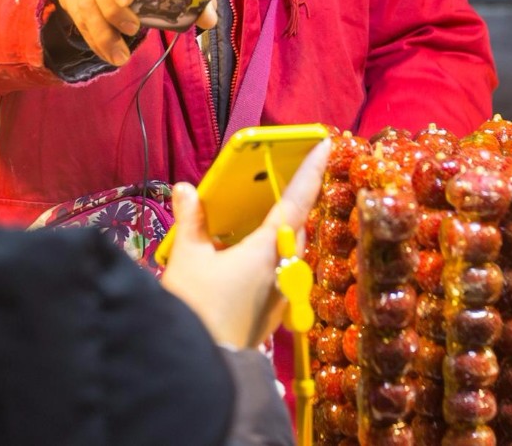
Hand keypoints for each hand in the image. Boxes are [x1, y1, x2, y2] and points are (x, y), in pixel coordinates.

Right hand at [160, 138, 329, 349]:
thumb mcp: (188, 259)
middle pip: (295, 225)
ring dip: (278, 229)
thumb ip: (191, 221)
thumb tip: (185, 189)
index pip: (297, 200)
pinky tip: (242, 252)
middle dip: (291, 200)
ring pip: (287, 248)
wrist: (205, 368)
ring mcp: (282, 292)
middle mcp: (285, 269)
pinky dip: (267, 252)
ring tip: (255, 213)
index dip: (311, 169)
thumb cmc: (197, 309)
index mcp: (270, 249)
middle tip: (281, 177)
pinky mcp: (273, 310)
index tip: (326, 144)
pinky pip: (278, 269)